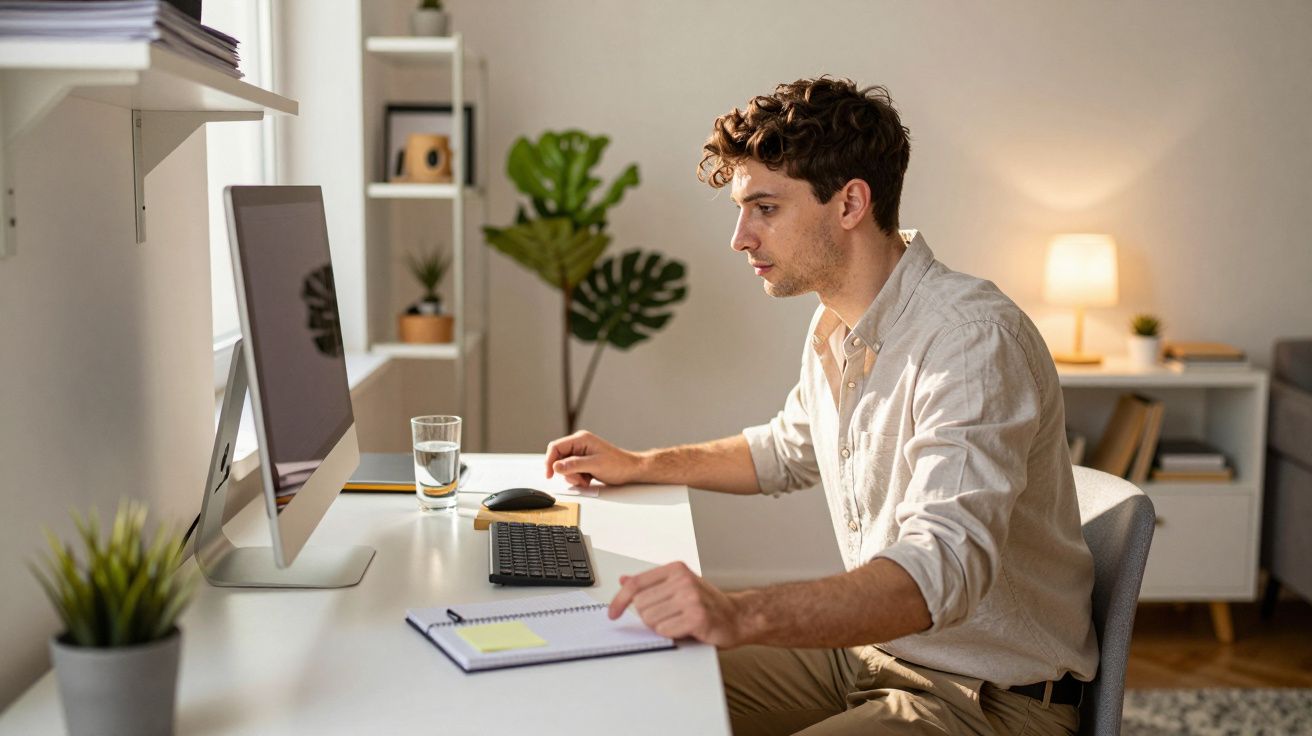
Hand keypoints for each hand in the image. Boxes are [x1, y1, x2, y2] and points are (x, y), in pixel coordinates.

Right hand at [544, 430, 641, 486]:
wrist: (631, 470)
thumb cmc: (617, 465)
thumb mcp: (595, 465)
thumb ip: (574, 465)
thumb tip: (556, 466)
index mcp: (581, 439)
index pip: (556, 447)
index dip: (550, 460)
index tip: (550, 474)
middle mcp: (579, 444)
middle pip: (559, 458)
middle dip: (566, 472)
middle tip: (579, 478)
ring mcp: (581, 453)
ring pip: (565, 467)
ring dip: (573, 477)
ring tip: (587, 479)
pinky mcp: (584, 462)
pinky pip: (572, 471)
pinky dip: (578, 478)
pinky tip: (589, 479)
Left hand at [608, 562, 743, 646]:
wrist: (737, 617)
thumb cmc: (707, 603)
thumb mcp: (679, 586)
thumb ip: (652, 584)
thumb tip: (624, 580)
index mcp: (676, 569)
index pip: (637, 584)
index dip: (619, 600)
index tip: (612, 613)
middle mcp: (683, 580)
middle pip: (641, 605)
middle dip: (648, 617)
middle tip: (667, 618)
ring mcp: (691, 597)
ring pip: (651, 619)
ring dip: (660, 627)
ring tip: (677, 622)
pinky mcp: (697, 616)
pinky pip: (665, 631)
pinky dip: (671, 634)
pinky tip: (685, 629)